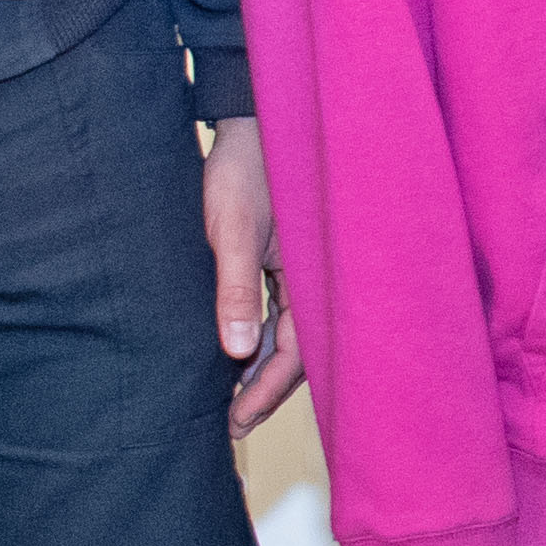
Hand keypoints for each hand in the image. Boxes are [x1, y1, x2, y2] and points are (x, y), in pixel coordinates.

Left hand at [206, 115, 301, 430]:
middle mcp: (314, 278)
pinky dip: (261, 337)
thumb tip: (233, 353)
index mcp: (312, 274)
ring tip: (231, 399)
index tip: (235, 421)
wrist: (249, 120)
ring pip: (288, 334)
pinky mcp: (288, 260)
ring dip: (262, 366)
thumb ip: (235, 291)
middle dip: (265, 390)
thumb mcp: (232, 232)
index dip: (264, 392)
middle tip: (232, 424)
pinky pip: (281, 311)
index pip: (294, 353)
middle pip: (296, 351)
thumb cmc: (242, 170)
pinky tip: (239, 351)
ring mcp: (302, 271)